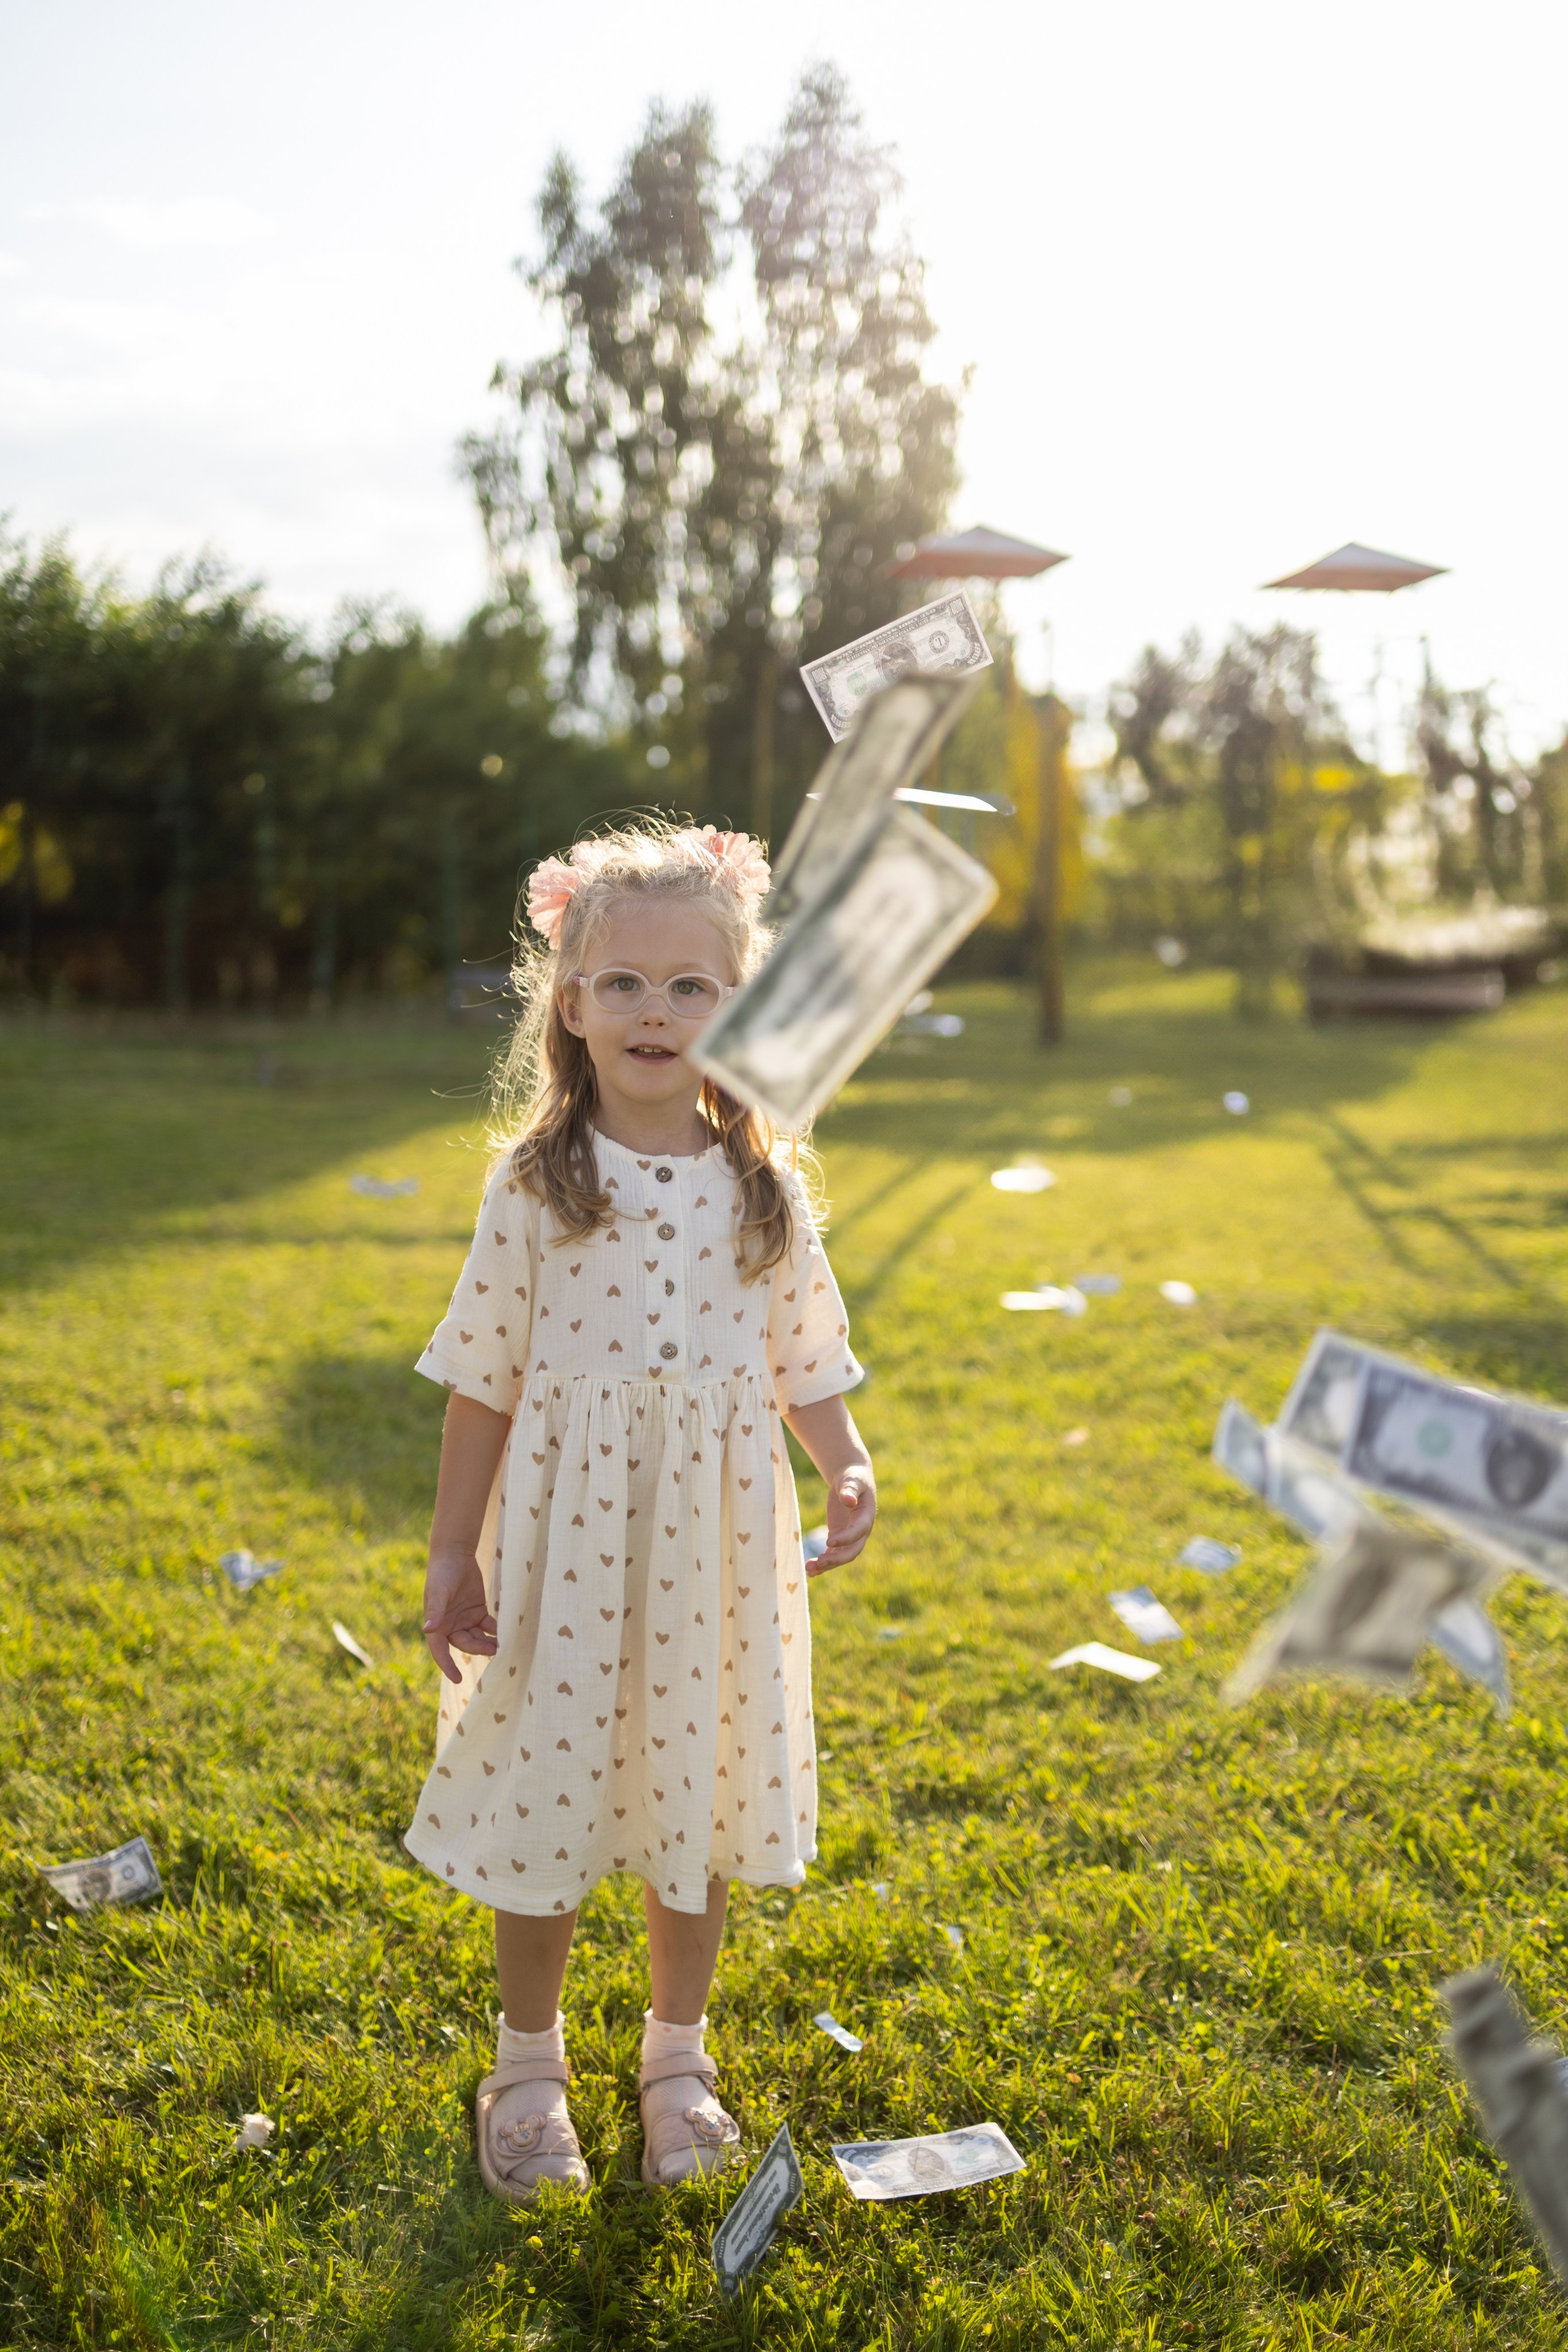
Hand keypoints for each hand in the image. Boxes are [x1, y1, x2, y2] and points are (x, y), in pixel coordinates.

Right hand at [422, 1547, 498, 1683]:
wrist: (456, 1553)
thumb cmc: (442, 1573)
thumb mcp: (439, 1592)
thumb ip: (436, 1611)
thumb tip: (428, 1631)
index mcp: (436, 1625)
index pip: (440, 1651)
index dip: (447, 1666)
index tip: (457, 1678)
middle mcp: (450, 1626)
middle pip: (465, 1644)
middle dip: (477, 1648)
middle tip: (493, 1649)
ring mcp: (465, 1620)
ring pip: (477, 1638)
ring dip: (488, 1642)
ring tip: (501, 1645)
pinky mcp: (478, 1612)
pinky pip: (487, 1626)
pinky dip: (495, 1630)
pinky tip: (504, 1632)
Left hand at [808, 1468, 875, 1575]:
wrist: (852, 1480)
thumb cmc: (853, 1477)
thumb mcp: (852, 1480)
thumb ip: (850, 1489)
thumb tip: (848, 1500)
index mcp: (866, 1516)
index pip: (858, 1532)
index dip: (845, 1538)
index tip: (829, 1541)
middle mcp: (860, 1531)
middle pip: (852, 1551)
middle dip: (837, 1559)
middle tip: (819, 1562)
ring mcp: (849, 1536)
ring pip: (840, 1557)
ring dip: (827, 1565)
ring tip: (809, 1570)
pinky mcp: (838, 1537)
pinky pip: (832, 1554)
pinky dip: (822, 1563)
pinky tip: (810, 1570)